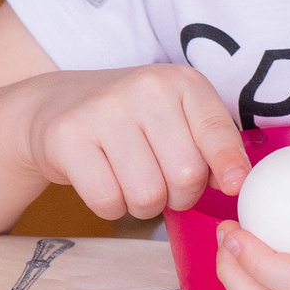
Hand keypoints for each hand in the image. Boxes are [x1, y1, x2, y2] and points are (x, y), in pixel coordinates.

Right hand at [15, 62, 248, 220]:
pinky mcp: (67, 137)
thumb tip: (236, 183)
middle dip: (178, 196)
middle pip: (185, 175)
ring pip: (147, 195)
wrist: (54, 105)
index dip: (228, 166)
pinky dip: (111, 207)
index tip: (232, 187)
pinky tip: (104, 182)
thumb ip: (210, 146)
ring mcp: (103, 110)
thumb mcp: (177, 119)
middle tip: (162, 184)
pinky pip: (107, 201)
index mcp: (181, 81)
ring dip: (143, 206)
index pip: (216, 131)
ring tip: (131, 183)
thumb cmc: (131, 123)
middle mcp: (144, 88)